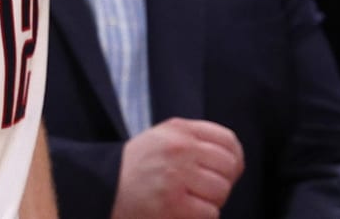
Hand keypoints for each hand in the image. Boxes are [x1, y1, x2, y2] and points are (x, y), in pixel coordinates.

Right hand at [111, 118, 243, 218]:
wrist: (104, 188)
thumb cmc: (138, 167)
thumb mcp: (162, 139)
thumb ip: (195, 140)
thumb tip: (235, 159)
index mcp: (178, 129)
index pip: (228, 140)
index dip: (232, 159)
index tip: (221, 170)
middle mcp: (179, 148)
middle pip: (229, 167)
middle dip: (220, 182)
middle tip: (198, 188)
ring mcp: (177, 176)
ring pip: (221, 192)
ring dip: (208, 201)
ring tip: (186, 198)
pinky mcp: (175, 204)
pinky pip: (210, 213)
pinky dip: (198, 216)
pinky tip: (179, 210)